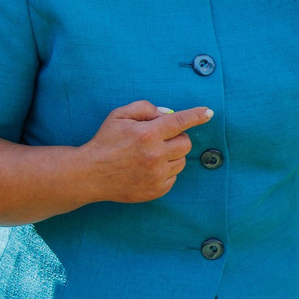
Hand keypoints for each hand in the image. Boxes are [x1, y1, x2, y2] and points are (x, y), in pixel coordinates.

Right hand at [82, 101, 212, 203]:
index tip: (209, 113)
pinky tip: (148, 168)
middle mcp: (155, 155)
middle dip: (177, 137)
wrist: (90, 174)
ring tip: (152, 154)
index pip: (180, 122)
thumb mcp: (119, 115)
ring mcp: (157, 175)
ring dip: (172, 154)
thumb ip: (145, 108)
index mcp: (147, 134)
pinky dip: (166, 170)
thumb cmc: (105, 141)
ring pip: (182, 160)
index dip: (197, 115)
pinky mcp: (157, 190)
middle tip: (161, 138)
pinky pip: (174, 176)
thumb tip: (168, 114)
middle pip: (186, 142)